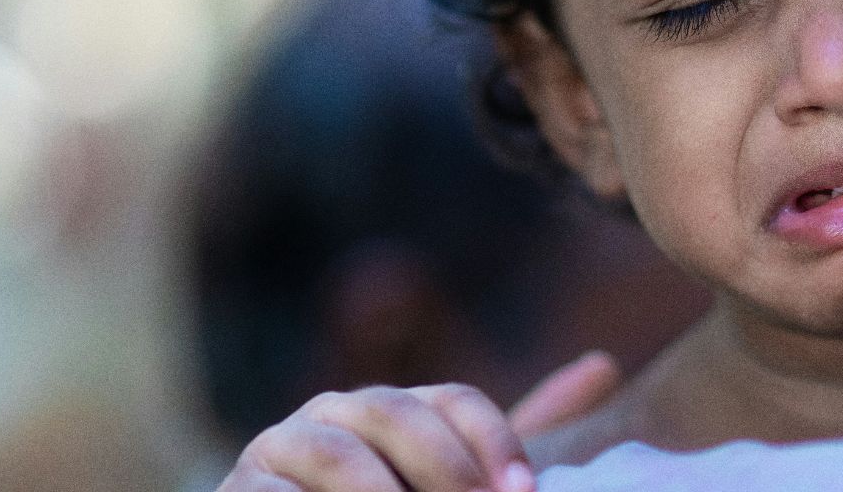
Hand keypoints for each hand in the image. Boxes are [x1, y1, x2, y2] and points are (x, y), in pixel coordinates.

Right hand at [217, 352, 621, 491]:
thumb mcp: (455, 482)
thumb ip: (522, 430)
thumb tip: (602, 364)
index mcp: (395, 409)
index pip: (454, 402)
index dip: (494, 441)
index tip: (527, 491)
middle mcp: (337, 413)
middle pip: (398, 416)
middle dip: (447, 470)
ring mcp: (279, 448)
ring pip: (342, 458)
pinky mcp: (239, 490)